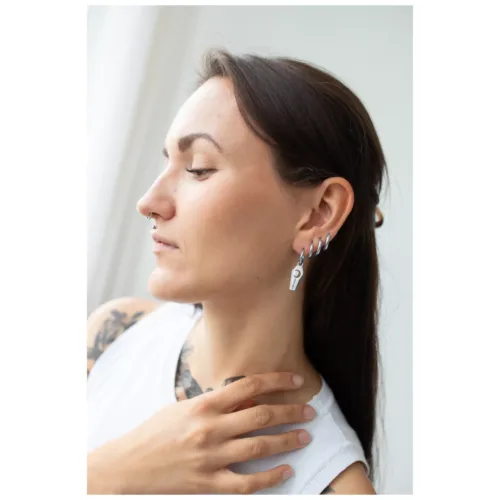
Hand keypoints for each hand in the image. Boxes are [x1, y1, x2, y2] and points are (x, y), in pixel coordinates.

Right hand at [87, 372, 315, 493]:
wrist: (127, 466)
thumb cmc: (155, 433)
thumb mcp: (183, 408)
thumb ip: (214, 403)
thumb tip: (246, 397)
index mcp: (204, 404)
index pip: (249, 386)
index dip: (277, 382)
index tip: (296, 381)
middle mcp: (210, 428)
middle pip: (262, 415)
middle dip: (291, 412)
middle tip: (309, 411)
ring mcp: (210, 457)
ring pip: (260, 446)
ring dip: (288, 441)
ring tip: (305, 437)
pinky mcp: (208, 484)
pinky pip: (248, 483)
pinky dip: (271, 477)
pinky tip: (286, 471)